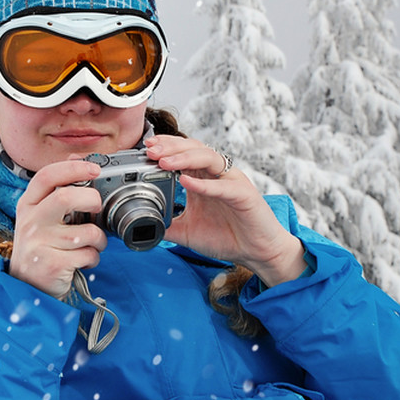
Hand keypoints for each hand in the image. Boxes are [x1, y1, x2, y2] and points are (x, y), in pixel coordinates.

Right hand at [7, 159, 107, 298]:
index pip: (47, 176)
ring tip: (93, 244)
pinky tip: (83, 261)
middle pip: (66, 197)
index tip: (94, 168)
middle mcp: (30, 222)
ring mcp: (39, 244)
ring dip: (99, 238)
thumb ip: (55, 194)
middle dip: (92, 200)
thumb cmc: (40, 248)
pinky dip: (93, 258)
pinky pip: (87, 254)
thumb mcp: (39, 218)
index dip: (73, 168)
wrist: (25, 287)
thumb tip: (77, 161)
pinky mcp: (51, 264)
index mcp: (28, 205)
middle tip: (97, 207)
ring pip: (86, 231)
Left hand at [145, 135, 306, 285]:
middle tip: (150, 149)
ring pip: (208, 158)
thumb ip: (167, 224)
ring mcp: (231, 181)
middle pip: (193, 148)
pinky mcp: (244, 194)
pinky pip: (223, 185)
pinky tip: (186, 181)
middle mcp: (217, 175)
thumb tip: (142, 224)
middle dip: (170, 147)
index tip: (146, 149)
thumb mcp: (187, 231)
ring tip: (164, 162)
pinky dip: (204, 183)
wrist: (256, 253)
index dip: (165, 148)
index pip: (183, 153)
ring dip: (184, 158)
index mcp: (204, 178)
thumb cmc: (228, 237)